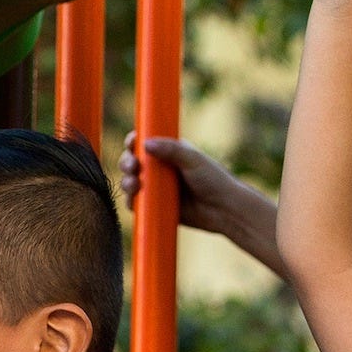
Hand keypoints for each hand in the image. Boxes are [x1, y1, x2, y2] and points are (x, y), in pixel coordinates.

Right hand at [118, 130, 268, 242]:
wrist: (225, 210)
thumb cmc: (214, 180)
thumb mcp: (194, 160)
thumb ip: (171, 150)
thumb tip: (145, 144)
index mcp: (169, 151)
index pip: (144, 142)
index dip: (134, 141)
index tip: (132, 143)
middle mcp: (160, 169)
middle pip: (133, 161)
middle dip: (126, 162)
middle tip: (132, 167)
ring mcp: (157, 188)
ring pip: (131, 182)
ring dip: (126, 181)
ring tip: (134, 185)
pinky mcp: (156, 207)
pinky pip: (137, 204)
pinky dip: (131, 201)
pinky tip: (133, 199)